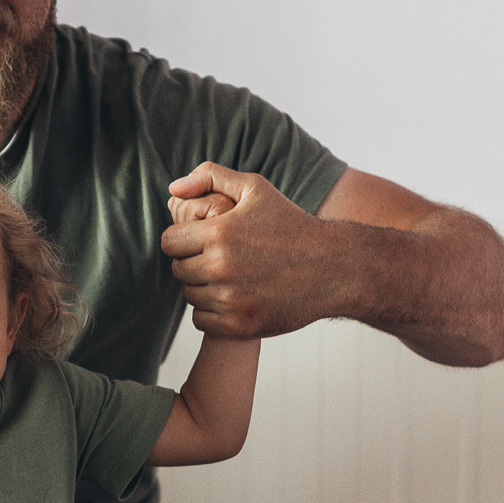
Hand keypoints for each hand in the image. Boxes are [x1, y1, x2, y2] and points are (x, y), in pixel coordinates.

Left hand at [162, 161, 337, 337]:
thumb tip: (172, 188)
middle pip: (179, 270)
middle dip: (194, 262)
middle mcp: (221, 268)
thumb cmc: (291, 224)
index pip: (169, 242)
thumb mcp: (256, 189)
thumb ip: (210, 177)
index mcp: (219, 232)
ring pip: (190, 296)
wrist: (334, 267)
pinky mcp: (239, 325)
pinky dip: (213, 312)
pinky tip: (233, 296)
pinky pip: (202, 321)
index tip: (202, 239)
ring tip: (230, 276)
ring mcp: (230, 300)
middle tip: (220, 258)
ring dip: (204, 287)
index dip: (183, 239)